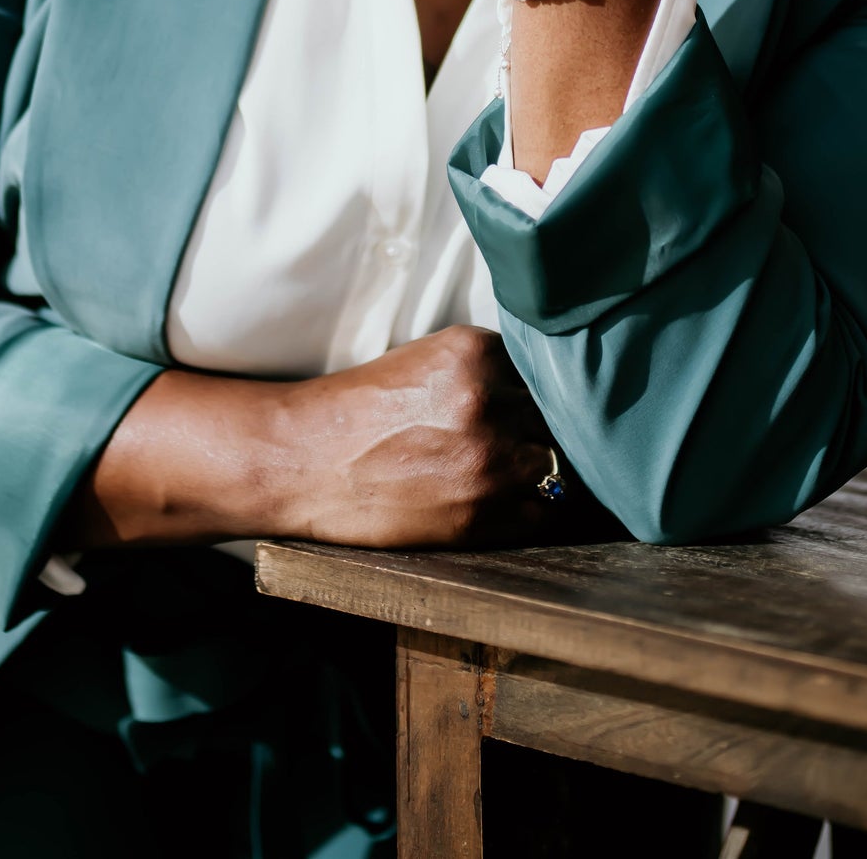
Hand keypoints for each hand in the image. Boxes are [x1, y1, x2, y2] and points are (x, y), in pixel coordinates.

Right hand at [71, 328, 557, 553]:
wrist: (304, 459)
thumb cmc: (361, 409)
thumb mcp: (429, 362)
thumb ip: (488, 371)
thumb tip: (551, 390)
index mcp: (475, 351)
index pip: (550, 368)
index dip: (554, 388)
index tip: (558, 400)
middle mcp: (487, 400)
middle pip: (562, 416)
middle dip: (556, 428)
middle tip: (550, 439)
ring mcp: (488, 460)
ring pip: (561, 465)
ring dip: (551, 470)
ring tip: (536, 472)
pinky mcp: (480, 514)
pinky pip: (544, 513)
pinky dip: (541, 509)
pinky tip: (522, 502)